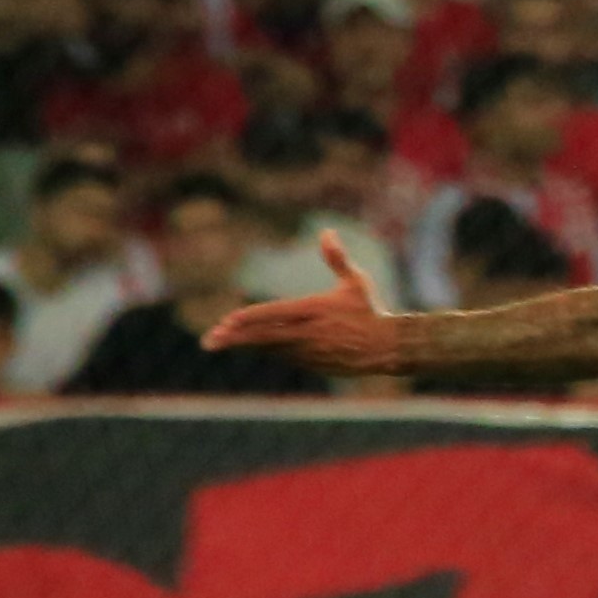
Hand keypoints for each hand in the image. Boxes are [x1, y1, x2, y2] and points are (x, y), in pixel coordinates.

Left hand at [204, 234, 403, 374]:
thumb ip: (336, 259)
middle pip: (264, 337)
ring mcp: (311, 353)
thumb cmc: (371, 310)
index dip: (248, 318)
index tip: (226, 320)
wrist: (389, 348)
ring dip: (246, 345)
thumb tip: (326, 231)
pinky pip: (284, 358)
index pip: (274, 314)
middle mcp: (309, 334)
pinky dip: (267, 351)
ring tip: (220, 341)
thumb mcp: (356, 282)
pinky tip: (253, 345)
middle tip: (208, 341)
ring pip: (270, 349)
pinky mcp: (314, 365)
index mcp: (316, 311)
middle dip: (234, 339)